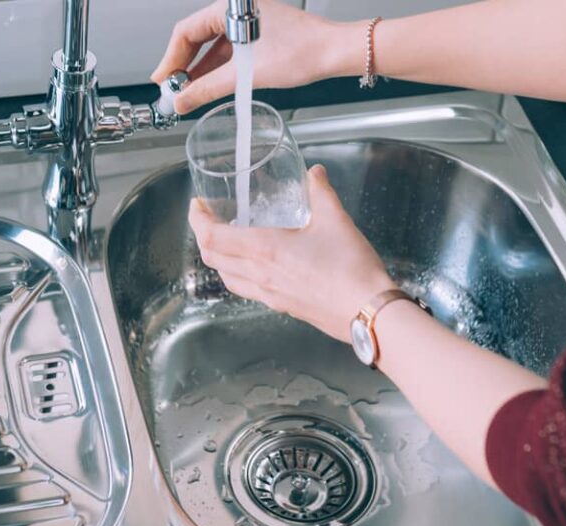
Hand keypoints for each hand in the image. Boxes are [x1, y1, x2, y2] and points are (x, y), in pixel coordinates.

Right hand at [151, 0, 360, 114]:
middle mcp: (236, 10)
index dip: (170, 59)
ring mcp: (248, 21)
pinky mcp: (258, 34)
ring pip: (212, 46)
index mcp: (230, 7)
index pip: (185, 32)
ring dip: (200, 70)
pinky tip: (210, 85)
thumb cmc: (302, 52)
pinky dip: (218, 69)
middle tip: (172, 90)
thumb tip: (182, 100)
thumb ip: (208, 89)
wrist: (334, 53)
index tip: (162, 81)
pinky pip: (228, 50)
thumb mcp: (246, 74)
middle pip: (196, 38)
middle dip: (183, 66)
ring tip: (189, 93)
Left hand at [188, 164, 395, 342]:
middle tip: (208, 219)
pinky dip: (238, 274)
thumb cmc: (351, 269)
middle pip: (213, 258)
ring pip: (227, 277)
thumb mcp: (335, 219)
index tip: (197, 206)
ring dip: (218, 258)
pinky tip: (253, 267)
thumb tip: (314, 174)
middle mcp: (259, 275)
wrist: (367, 311)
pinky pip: (246, 290)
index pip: (212, 237)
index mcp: (264, 250)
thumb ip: (321, 192)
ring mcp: (268, 294)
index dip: (197, 220)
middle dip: (203, 236)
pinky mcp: (281, 305)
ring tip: (226, 241)